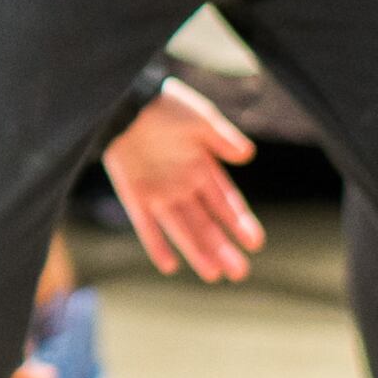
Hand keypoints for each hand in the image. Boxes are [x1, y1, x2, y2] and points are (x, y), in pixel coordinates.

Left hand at [103, 80, 263, 280]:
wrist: (123, 101)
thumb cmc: (164, 105)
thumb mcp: (199, 118)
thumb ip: (221, 137)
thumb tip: (247, 155)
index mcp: (203, 167)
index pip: (226, 202)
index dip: (240, 222)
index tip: (255, 243)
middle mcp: (183, 185)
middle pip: (207, 223)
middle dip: (223, 248)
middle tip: (240, 273)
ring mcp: (159, 192)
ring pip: (182, 229)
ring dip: (197, 251)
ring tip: (214, 275)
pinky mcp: (134, 196)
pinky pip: (146, 226)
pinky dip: (156, 245)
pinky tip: (169, 266)